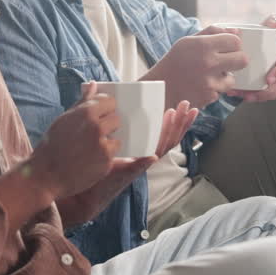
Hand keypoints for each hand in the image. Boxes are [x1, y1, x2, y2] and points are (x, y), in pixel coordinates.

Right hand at [28, 83, 120, 200]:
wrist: (45, 175)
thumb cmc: (51, 145)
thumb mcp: (64, 119)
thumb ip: (82, 102)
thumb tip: (93, 85)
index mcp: (85, 112)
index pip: (109, 101)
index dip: (105, 108)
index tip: (101, 114)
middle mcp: (96, 126)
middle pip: (116, 118)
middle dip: (108, 124)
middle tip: (95, 134)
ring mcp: (103, 144)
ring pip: (117, 136)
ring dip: (108, 140)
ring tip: (91, 147)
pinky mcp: (107, 161)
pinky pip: (113, 152)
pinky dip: (106, 155)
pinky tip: (91, 158)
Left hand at [56, 100, 198, 227]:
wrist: (88, 185)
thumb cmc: (97, 160)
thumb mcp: (108, 136)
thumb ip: (108, 117)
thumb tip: (99, 89)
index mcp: (144, 147)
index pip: (166, 132)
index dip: (177, 121)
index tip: (184, 106)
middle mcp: (146, 155)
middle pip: (169, 139)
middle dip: (181, 123)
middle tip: (187, 106)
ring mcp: (139, 165)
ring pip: (160, 149)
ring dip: (168, 133)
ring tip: (173, 115)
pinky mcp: (127, 173)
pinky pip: (139, 166)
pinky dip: (147, 161)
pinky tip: (153, 155)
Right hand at [143, 26, 247, 108]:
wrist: (160, 87)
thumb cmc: (175, 62)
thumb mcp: (188, 41)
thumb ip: (213, 33)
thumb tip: (236, 31)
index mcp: (203, 46)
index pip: (235, 41)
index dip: (234, 44)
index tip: (229, 47)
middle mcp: (208, 63)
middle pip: (243, 60)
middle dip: (238, 60)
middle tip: (228, 62)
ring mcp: (210, 82)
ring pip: (232, 79)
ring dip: (224, 78)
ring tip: (208, 76)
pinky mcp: (209, 97)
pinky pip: (221, 92)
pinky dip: (214, 89)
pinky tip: (201, 85)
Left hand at [227, 15, 275, 102]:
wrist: (263, 48)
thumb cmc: (265, 38)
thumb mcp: (267, 28)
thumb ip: (270, 22)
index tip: (268, 79)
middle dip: (272, 90)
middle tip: (253, 93)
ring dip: (264, 97)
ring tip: (246, 96)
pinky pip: (275, 95)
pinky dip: (261, 98)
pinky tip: (246, 97)